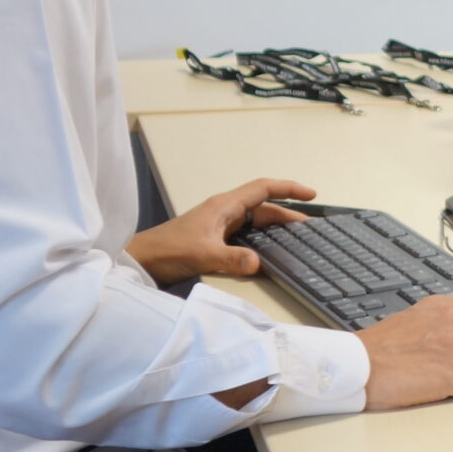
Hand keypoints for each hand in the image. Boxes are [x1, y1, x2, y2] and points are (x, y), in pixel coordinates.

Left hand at [127, 177, 316, 283]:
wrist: (142, 260)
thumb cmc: (168, 250)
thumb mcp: (203, 254)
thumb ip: (232, 259)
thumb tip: (258, 263)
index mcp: (224, 206)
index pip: (263, 188)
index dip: (289, 188)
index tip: (311, 194)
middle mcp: (225, 212)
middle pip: (264, 207)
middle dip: (288, 215)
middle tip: (310, 229)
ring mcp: (220, 225)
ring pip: (256, 222)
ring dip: (276, 229)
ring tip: (297, 241)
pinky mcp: (215, 239)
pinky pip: (246, 235)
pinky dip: (262, 240)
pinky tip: (270, 253)